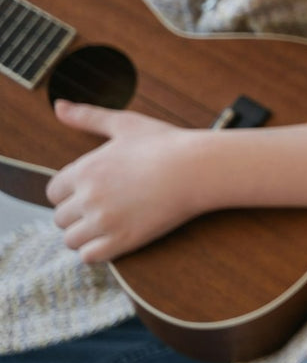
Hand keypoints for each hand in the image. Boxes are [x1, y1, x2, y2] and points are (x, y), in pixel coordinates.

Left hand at [46, 101, 203, 263]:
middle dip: (78, 214)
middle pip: (60, 218)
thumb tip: (59, 105)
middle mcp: (88, 197)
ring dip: (85, 235)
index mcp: (85, 170)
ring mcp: (105, 221)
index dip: (71, 192)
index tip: (92, 190)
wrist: (198, 168)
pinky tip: (114, 238)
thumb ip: (87, 117)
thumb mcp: (124, 124)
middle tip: (104, 208)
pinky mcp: (123, 240)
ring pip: (71, 240)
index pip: (53, 192)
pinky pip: (89, 256)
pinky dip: (96, 251)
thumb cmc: (165, 144)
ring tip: (107, 224)